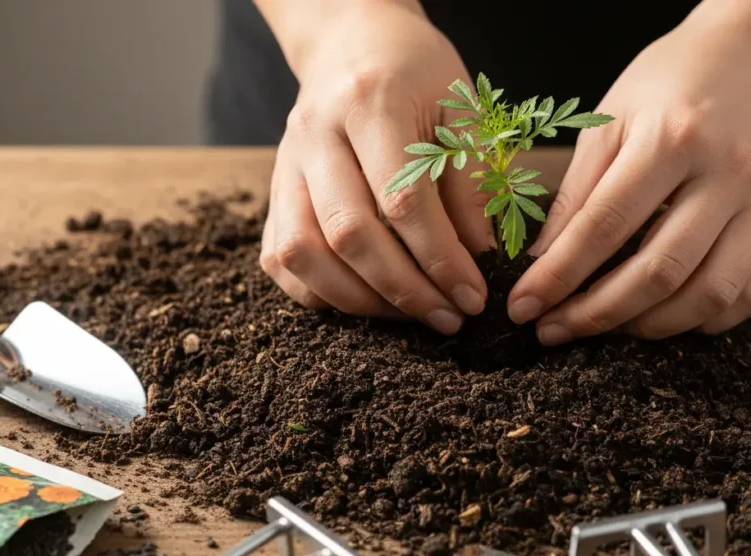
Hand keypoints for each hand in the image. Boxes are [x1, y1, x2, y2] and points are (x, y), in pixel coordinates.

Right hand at [259, 0, 491, 333]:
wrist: (351, 42)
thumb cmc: (415, 74)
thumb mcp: (461, 110)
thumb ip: (472, 182)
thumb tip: (479, 260)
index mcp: (368, 103)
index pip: (401, 200)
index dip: (441, 259)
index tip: (473, 296)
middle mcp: (314, 135)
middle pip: (348, 234)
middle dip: (404, 290)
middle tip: (447, 317)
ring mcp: (284, 166)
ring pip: (302, 254)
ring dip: (358, 300)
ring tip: (407, 314)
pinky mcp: (272, 192)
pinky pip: (279, 260)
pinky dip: (319, 293)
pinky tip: (364, 299)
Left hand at [506, 4, 750, 343]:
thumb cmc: (670, 84)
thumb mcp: (609, 122)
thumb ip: (575, 195)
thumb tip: (540, 263)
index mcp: (673, 138)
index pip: (604, 228)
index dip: (558, 277)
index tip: (523, 307)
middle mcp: (728, 173)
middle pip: (658, 272)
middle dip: (596, 315)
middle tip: (554, 330)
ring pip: (708, 296)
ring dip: (646, 327)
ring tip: (605, 326)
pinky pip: (748, 296)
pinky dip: (700, 320)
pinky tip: (661, 315)